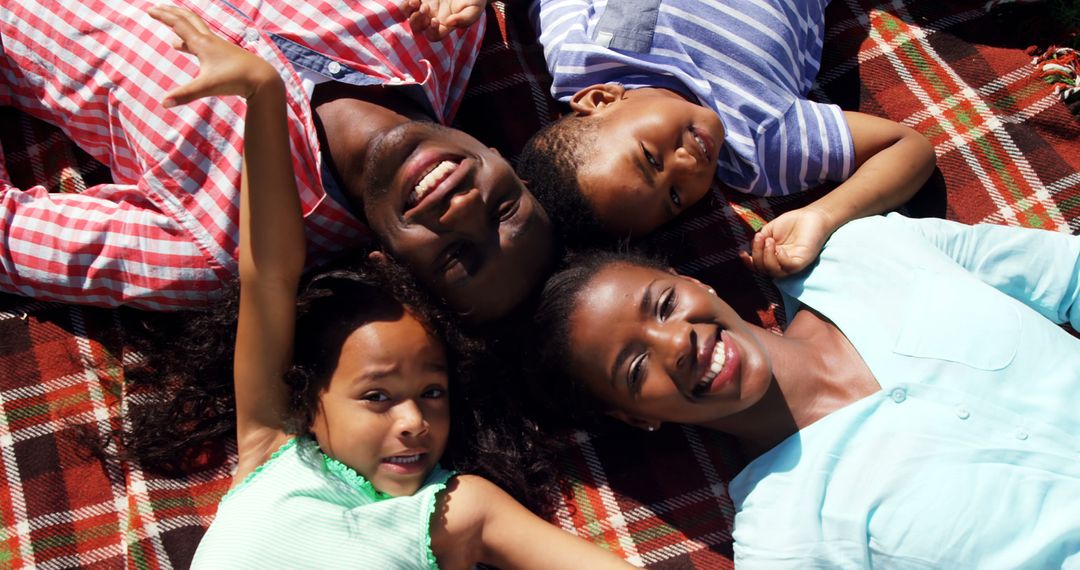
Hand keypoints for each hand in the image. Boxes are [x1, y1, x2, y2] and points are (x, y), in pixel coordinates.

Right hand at [149, 5, 279, 105]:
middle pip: (188, 19)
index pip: (179, 24)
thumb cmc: (236, 80)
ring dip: (182, 27)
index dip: (163, 16)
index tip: (149, 10)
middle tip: (157, 9)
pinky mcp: (226, 55)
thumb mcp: (207, 87)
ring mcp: (219, 47)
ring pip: (197, 31)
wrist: (263, 79)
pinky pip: (204, 43)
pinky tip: (189, 48)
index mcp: (203, 44)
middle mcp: (210, 41)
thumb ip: (184, 95)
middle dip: (171, 13)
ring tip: (172, 33)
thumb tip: (162, 104)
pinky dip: (192, 42)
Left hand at [403, 0, 484, 40]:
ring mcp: (425, 7)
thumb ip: (465, 19)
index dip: (431, 31)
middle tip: (426, 8)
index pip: (434, 36)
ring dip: (409, 11)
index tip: (435, 20)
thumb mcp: (475, 9)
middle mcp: (433, 18)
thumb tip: (450, 23)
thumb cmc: (474, 0)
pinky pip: (408, 4)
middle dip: (418, 19)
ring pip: (410, 15)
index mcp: (445, 26)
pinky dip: (407, 2)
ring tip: (415, 2)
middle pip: (418, 28)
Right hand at [739, 207, 833, 277]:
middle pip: (763, 270)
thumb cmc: (792, 222)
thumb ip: (760, 241)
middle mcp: (781, 264)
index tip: (742, 252)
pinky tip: (780, 248)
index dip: (748, 262)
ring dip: (767, 257)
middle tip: (760, 237)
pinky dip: (780, 259)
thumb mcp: (769, 230)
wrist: (810, 215)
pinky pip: (788, 267)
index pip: (758, 266)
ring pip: (774, 272)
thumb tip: (750, 249)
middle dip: (757, 254)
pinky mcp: (802, 262)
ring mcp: (792, 264)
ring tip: (769, 240)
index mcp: (772, 257)